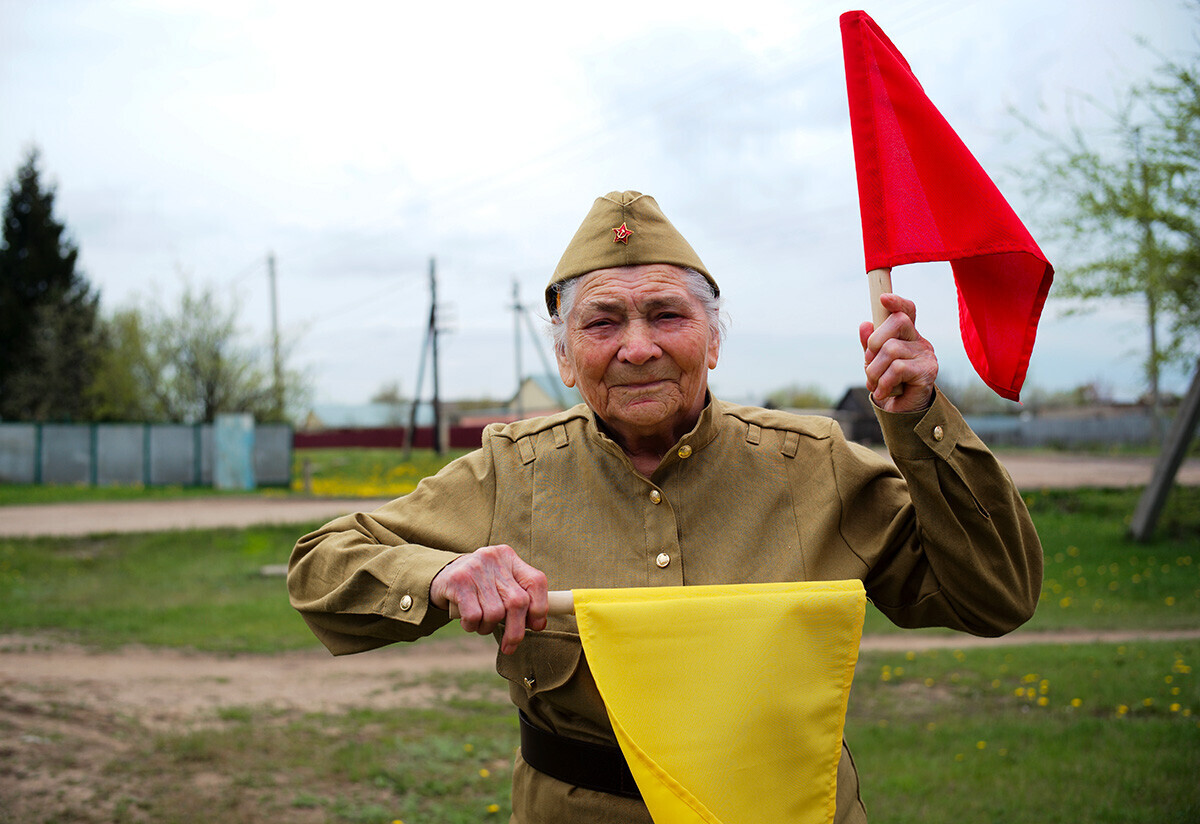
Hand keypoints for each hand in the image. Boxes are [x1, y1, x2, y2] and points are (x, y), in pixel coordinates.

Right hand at [430, 544, 548, 654]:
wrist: (440, 575)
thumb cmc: (478, 585)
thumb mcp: (500, 582)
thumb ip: (519, 597)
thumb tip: (538, 624)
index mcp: (509, 557)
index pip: (536, 581)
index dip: (540, 608)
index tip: (535, 626)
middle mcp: (494, 559)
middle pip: (518, 602)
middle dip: (516, 631)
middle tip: (510, 646)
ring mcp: (475, 568)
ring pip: (495, 613)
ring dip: (488, 627)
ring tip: (480, 622)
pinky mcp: (458, 581)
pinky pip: (474, 616)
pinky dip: (472, 626)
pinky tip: (468, 621)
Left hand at [858, 292, 937, 412]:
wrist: (902, 413)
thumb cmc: (888, 383)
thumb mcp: (875, 362)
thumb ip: (869, 345)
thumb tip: (865, 324)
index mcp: (907, 336)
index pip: (907, 311)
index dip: (896, 302)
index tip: (882, 299)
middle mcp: (920, 341)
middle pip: (897, 322)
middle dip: (874, 342)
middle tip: (870, 362)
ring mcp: (926, 355)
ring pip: (891, 349)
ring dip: (874, 370)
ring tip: (875, 383)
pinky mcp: (927, 371)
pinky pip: (897, 369)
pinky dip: (883, 382)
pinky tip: (883, 392)